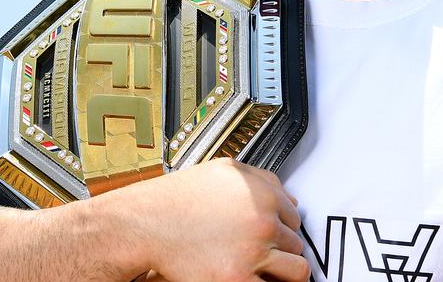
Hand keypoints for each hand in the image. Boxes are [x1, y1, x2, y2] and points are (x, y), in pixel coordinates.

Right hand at [103, 157, 308, 281]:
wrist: (146, 223)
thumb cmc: (179, 198)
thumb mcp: (225, 172)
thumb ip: (262, 181)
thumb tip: (288, 197)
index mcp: (264, 196)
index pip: (296, 217)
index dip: (283, 227)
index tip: (275, 234)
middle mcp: (263, 223)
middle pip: (296, 244)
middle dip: (281, 249)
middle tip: (265, 253)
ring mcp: (253, 253)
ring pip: (296, 270)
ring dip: (284, 271)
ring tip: (269, 271)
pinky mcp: (237, 280)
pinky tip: (254, 279)